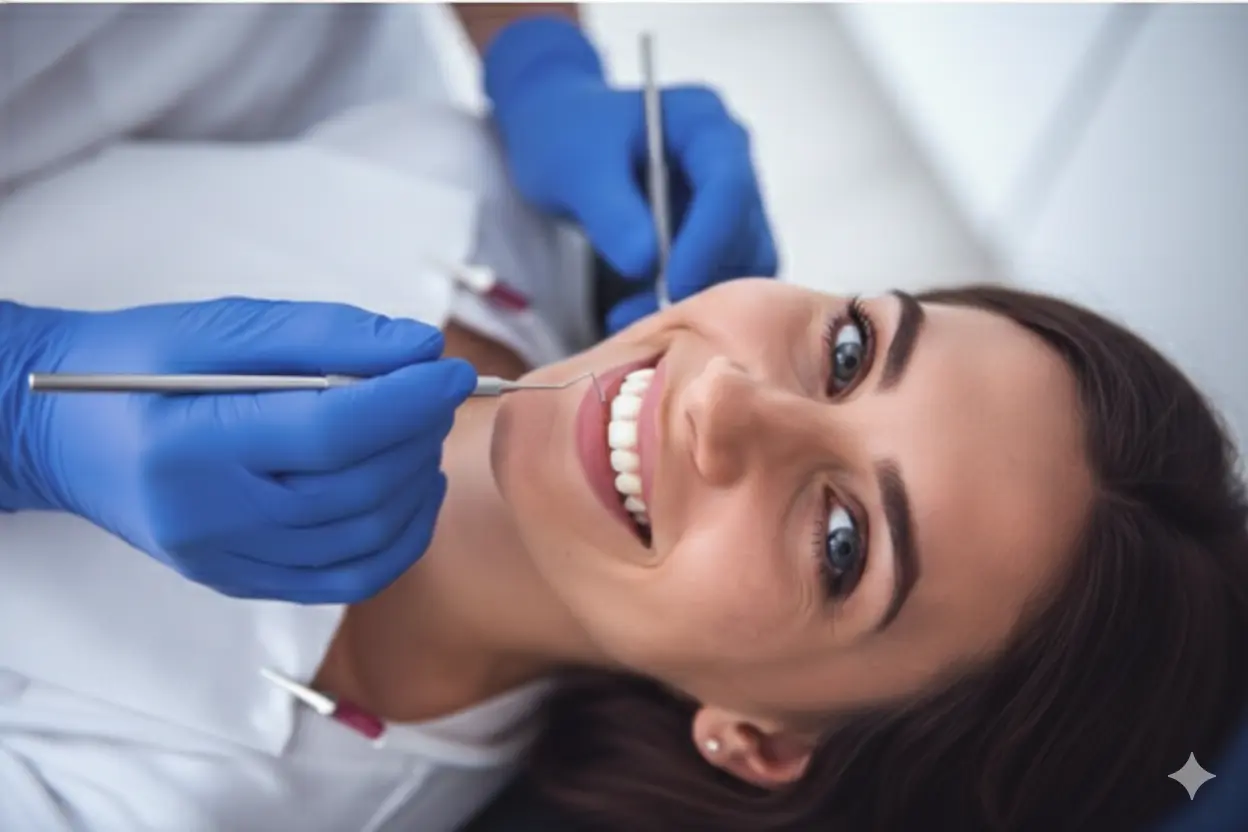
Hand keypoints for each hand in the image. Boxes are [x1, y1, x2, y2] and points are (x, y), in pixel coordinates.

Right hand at [2, 299, 475, 603]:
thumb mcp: (224, 328)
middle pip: (354, 487)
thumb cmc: (143, 365)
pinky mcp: (244, 582)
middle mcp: (209, 519)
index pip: (330, 432)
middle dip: (418, 433)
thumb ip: (326, 334)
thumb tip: (421, 349)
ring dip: (414, 479)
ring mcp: (226, 562)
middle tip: (436, 390)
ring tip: (420, 429)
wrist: (66, 432)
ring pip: (363, 536)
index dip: (408, 400)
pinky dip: (399, 535)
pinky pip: (348, 578)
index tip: (454, 369)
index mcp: (190, 445)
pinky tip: (409, 488)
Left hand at [484, 17, 778, 332]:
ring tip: (637, 317)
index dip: (708, 240)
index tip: (674, 286)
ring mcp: (726, 199)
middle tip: (652, 317)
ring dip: (699, 299)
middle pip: (747, 232)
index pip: (729, 186)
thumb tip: (644, 263)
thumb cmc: (566, 135)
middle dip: (705, 280)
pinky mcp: (714, 234)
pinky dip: (690, 302)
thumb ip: (611, 212)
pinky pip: (720, 278)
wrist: (557, 136)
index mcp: (705, 126)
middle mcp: (730, 160)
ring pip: (742, 264)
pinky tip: (641, 313)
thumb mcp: (576, 169)